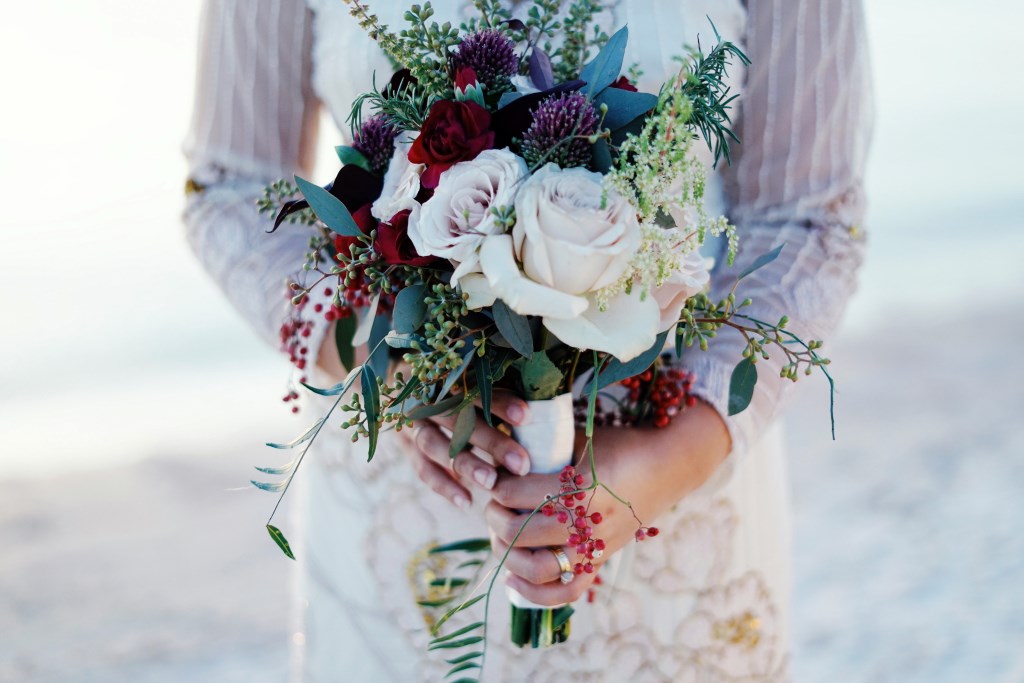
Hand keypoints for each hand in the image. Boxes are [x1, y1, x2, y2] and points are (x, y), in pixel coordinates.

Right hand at [396, 391, 533, 509]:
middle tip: (521, 465)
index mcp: (445, 375)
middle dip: (491, 442)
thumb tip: (535, 412)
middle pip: (457, 420)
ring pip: (436, 444)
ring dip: (466, 465)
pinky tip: (466, 501)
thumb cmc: (458, 385)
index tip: (527, 417)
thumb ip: (497, 392)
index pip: (474, 388)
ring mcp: (411, 422)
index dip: (500, 402)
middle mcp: (426, 397)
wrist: (409, 387)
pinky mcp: (406, 445)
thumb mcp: (473, 380)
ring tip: (491, 483)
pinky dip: (444, 485)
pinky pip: (423, 467)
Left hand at [485, 402, 730, 605]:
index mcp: (580, 488)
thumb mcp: (581, 440)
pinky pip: (566, 592)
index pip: (518, 494)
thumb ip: (544, 450)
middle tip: (491, 506)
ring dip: (507, 554)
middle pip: (521, 532)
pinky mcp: (601, 560)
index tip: (494, 478)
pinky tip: (512, 578)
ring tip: (498, 537)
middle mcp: (588, 523)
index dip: (497, 487)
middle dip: (495, 519)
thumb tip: (501, 457)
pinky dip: (535, 593)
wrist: (669, 465)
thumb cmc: (622, 444)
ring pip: (537, 568)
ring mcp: (595, 546)